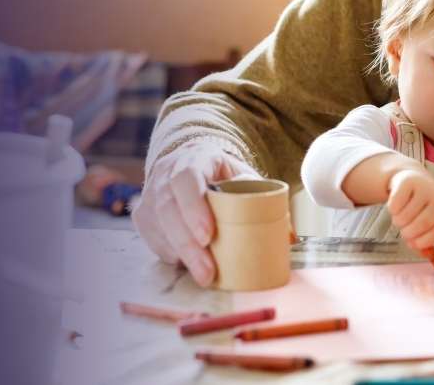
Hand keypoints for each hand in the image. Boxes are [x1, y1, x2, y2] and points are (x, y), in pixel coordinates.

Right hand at [132, 141, 259, 286]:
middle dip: (187, 244)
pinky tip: (187, 266)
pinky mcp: (143, 215)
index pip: (186, 178)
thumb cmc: (223, 175)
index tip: (208, 235)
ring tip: (203, 276)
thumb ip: (264, 200)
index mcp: (194, 158)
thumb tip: (289, 237)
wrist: (193, 163)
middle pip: (168, 209)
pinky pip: (151, 238)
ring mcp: (150, 194)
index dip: (194, 207)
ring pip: (157, 226)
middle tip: (208, 271)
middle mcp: (165, 174)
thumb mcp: (244, 177)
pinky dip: (169, 254)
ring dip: (180, 254)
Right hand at [386, 167, 433, 249]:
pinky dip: (392, 210)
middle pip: (422, 224)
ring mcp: (424, 188)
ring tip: (400, 218)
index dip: (422, 242)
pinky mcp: (407, 182)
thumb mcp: (428, 222)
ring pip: (405, 216)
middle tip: (404, 231)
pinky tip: (396, 205)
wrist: (413, 178)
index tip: (413, 244)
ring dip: (398, 222)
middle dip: (408, 233)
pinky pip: (395, 205)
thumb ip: (426, 240)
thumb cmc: (421, 206)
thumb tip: (426, 257)